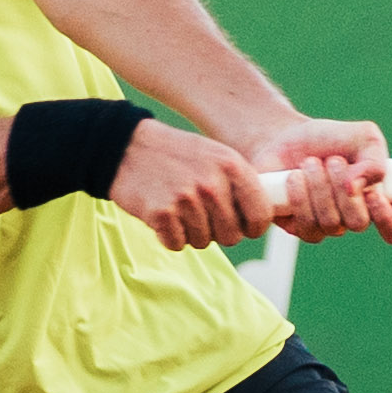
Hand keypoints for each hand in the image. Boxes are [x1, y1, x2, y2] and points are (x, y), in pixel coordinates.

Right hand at [113, 117, 282, 253]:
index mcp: (232, 166)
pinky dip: (170, 236)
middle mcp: (212, 183)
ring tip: (179, 208)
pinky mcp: (162, 214)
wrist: (128, 148)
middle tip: (200, 214)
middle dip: (217, 232)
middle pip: (232, 236)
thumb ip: (240, 184)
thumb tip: (264, 219)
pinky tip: (163, 214)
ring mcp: (186, 199)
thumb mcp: (217, 156)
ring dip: (191, 233)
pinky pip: (177, 244)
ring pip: (203, 242)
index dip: (253, 227)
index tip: (244, 226)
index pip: (261, 215)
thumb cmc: (177, 156)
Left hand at [244, 117, 391, 242]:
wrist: (286, 137)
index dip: (387, 219)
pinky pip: (306, 225)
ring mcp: (327, 225)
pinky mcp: (300, 227)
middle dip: (343, 188)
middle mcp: (354, 217)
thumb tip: (356, 187)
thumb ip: (374, 160)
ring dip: (319, 187)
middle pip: (359, 223)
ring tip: (310, 162)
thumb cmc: (330, 139)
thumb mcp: (363, 137)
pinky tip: (294, 177)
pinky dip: (300, 197)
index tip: (372, 194)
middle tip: (333, 160)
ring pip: (331, 223)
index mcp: (378, 199)